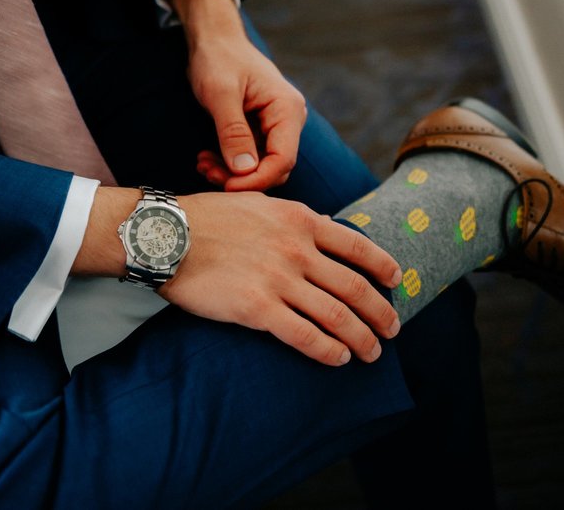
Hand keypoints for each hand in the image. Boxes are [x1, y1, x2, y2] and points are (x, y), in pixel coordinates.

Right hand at [162, 191, 402, 365]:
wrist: (166, 234)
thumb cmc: (207, 218)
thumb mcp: (259, 203)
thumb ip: (294, 218)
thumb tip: (325, 227)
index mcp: (300, 220)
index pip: (357, 247)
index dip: (384, 267)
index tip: (397, 281)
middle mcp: (297, 249)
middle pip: (355, 287)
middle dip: (381, 313)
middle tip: (392, 329)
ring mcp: (279, 279)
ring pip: (337, 316)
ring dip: (362, 338)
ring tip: (371, 352)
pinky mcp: (257, 309)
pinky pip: (305, 336)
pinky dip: (328, 351)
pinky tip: (338, 359)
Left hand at [169, 0, 306, 191]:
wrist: (215, 39)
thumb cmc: (219, 58)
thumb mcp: (221, 94)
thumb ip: (233, 132)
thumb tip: (244, 170)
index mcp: (287, 109)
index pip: (283, 159)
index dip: (257, 179)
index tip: (226, 186)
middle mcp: (288, 118)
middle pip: (275, 166)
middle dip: (242, 178)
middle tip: (207, 172)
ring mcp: (276, 124)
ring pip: (261, 165)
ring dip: (232, 172)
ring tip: (203, 164)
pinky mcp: (262, 128)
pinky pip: (251, 156)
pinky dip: (230, 162)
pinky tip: (207, 158)